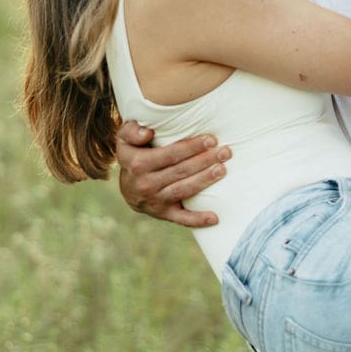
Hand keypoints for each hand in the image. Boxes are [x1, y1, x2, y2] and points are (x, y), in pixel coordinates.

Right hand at [116, 120, 231, 227]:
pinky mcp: (163, 214)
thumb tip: (147, 133)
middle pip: (181, 171)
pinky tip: (215, 218)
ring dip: (205, 180)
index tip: (211, 139)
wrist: (127, 187)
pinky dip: (198, 220)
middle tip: (225, 152)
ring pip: (184, 190)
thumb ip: (131, 131)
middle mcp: (146, 184)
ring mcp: (155, 201)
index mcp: (138, 164)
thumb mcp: (125, 139)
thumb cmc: (133, 154)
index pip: (170, 154)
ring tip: (223, 169)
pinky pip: (181, 219)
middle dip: (205, 160)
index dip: (192, 147)